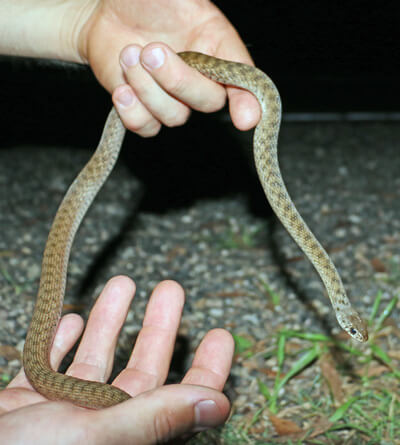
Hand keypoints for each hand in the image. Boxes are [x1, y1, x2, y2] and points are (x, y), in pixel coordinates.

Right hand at [0, 276, 233, 443]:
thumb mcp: (97, 437)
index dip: (207, 369)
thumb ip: (155, 417)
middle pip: (140, 369)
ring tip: (124, 283)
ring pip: (93, 359)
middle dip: (158, 326)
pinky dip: (61, 341)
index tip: (221, 334)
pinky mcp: (23, 405)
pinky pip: (47, 366)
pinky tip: (73, 319)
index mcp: (125, 435)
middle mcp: (98, 425)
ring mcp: (58, 413)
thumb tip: (219, 404)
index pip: (182, 400)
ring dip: (108, 321)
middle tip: (171, 289)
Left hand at [78, 0, 260, 135]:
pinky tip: (122, 90)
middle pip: (208, 102)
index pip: (243, 81)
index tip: (245, 119)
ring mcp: (173, 99)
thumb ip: (195, 6)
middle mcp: (200, 79)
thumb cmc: (150, 0)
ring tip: (128, 54)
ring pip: (175, 117)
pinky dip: (134, 112)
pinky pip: (147, 128)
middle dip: (178, 80)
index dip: (248, 102)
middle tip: (151, 51)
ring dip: (147, 89)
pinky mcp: (146, 111)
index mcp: (217, 48)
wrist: (110, 13)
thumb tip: (206, 5)